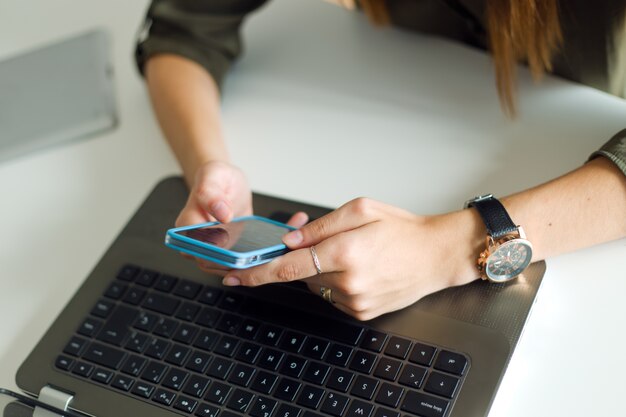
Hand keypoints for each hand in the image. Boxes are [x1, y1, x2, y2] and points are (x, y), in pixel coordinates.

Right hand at [177, 160, 308, 272]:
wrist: (226, 182)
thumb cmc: (215, 177)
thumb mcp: (212, 175)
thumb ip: (211, 193)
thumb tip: (222, 214)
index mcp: (188, 229)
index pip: (202, 254)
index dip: (223, 259)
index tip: (248, 254)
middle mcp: (202, 244)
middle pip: (223, 265)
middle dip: (251, 260)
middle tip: (275, 250)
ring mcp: (220, 250)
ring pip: (240, 264)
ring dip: (264, 256)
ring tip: (289, 240)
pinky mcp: (237, 250)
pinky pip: (252, 255)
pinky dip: (272, 246)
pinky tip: (290, 230)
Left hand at [223, 198, 480, 319]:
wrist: (436, 256)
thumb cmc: (403, 229)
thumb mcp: (361, 210)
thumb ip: (321, 225)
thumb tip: (290, 239)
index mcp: (345, 251)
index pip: (289, 267)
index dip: (258, 272)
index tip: (235, 276)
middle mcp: (348, 281)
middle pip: (301, 274)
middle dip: (301, 259)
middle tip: (323, 243)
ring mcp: (355, 301)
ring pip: (317, 286)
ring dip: (321, 270)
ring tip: (352, 253)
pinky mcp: (361, 312)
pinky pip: (333, 296)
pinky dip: (336, 282)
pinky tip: (359, 268)